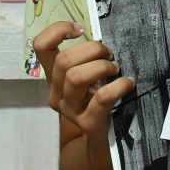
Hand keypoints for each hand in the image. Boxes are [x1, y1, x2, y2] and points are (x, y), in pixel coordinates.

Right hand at [31, 20, 135, 143]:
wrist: (99, 140)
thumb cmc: (95, 100)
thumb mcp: (86, 78)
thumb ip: (85, 60)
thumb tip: (102, 38)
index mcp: (52, 77)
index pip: (40, 46)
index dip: (57, 31)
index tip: (81, 29)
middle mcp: (55, 92)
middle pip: (64, 61)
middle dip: (92, 50)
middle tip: (109, 54)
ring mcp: (69, 109)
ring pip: (76, 77)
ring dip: (101, 66)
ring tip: (115, 68)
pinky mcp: (87, 122)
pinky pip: (101, 98)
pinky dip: (118, 85)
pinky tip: (128, 82)